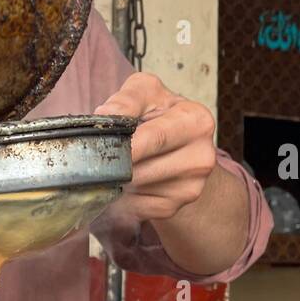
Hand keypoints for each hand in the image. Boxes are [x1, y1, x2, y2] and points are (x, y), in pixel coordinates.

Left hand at [97, 72, 217, 222]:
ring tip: (117, 165)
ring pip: (135, 189)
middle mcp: (200, 156)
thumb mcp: (145, 93)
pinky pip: (135, 206)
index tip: (104, 151)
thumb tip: (106, 115)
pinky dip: (122, 197)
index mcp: (196, 122)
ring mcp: (190, 186)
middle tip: (98, 158)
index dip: (127, 146)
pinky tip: (127, 182)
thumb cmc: (157, 114)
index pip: (156, 138)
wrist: (176, 146)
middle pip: (142, 169)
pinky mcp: (173, 207)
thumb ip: (126, 100)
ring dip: (117, 180)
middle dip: (115, 165)